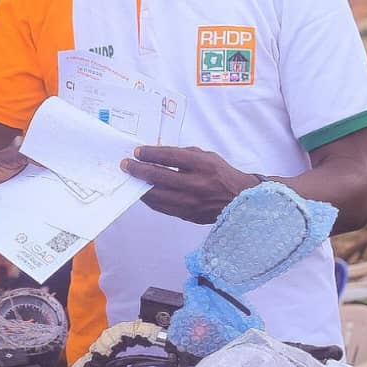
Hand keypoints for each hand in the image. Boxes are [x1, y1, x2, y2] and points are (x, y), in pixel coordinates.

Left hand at [121, 145, 258, 224]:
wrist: (239, 200)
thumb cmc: (221, 174)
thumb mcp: (207, 157)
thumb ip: (183, 155)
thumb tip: (156, 154)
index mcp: (203, 165)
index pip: (170, 157)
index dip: (150, 154)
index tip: (137, 152)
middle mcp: (196, 184)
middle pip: (159, 177)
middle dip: (138, 170)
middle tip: (126, 165)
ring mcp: (191, 203)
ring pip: (157, 196)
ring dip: (140, 187)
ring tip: (131, 179)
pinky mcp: (187, 215)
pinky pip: (162, 208)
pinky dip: (150, 199)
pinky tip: (144, 192)